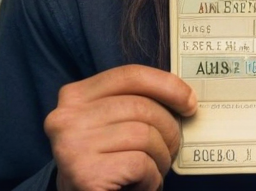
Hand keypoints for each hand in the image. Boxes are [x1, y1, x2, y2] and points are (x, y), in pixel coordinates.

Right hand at [44, 64, 196, 190]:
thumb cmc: (104, 161)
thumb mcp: (110, 122)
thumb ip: (134, 101)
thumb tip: (184, 96)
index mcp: (75, 96)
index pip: (130, 75)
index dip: (167, 84)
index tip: (189, 101)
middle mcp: (67, 118)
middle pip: (142, 107)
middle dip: (168, 129)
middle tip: (172, 147)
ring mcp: (73, 146)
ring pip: (145, 135)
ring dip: (161, 157)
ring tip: (154, 169)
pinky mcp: (85, 174)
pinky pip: (141, 164)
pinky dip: (151, 177)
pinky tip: (141, 184)